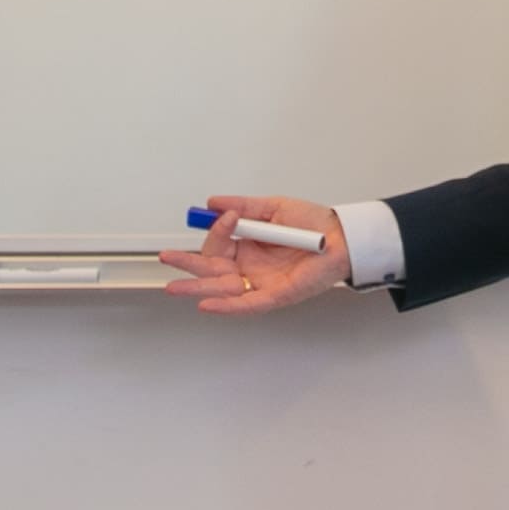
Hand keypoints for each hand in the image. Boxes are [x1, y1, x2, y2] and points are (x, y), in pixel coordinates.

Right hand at [159, 194, 345, 313]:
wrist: (342, 237)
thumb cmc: (312, 224)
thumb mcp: (272, 208)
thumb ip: (242, 206)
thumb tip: (212, 203)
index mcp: (247, 247)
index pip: (218, 245)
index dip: (216, 233)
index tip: (225, 217)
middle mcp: (250, 267)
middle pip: (211, 270)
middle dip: (187, 265)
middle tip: (166, 258)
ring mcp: (260, 283)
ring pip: (222, 288)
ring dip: (197, 288)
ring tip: (173, 287)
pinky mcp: (274, 296)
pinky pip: (246, 304)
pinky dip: (226, 306)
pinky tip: (206, 304)